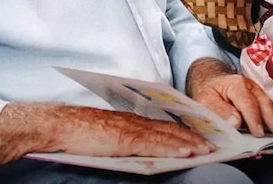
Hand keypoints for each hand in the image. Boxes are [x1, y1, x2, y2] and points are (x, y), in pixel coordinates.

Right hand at [52, 106, 216, 157]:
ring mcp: (130, 130)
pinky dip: (172, 148)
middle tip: (213, 146)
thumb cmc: (78, 132)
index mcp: (130, 121)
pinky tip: (185, 153)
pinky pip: (153, 144)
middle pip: (169, 129)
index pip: (162, 126)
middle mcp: (133, 121)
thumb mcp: (107, 136)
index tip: (199, 138)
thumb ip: (124, 140)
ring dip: (189, 143)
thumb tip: (138, 151)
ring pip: (166, 136)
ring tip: (206, 150)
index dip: (183, 132)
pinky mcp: (125, 139)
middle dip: (193, 137)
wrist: (59, 126)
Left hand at [187, 58, 272, 138]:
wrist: (212, 82)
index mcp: (236, 84)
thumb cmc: (209, 94)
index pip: (247, 102)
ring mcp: (259, 92)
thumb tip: (235, 123)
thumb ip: (220, 111)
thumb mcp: (206, 101)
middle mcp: (251, 86)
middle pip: (265, 103)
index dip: (254, 118)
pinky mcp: (263, 99)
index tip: (258, 133)